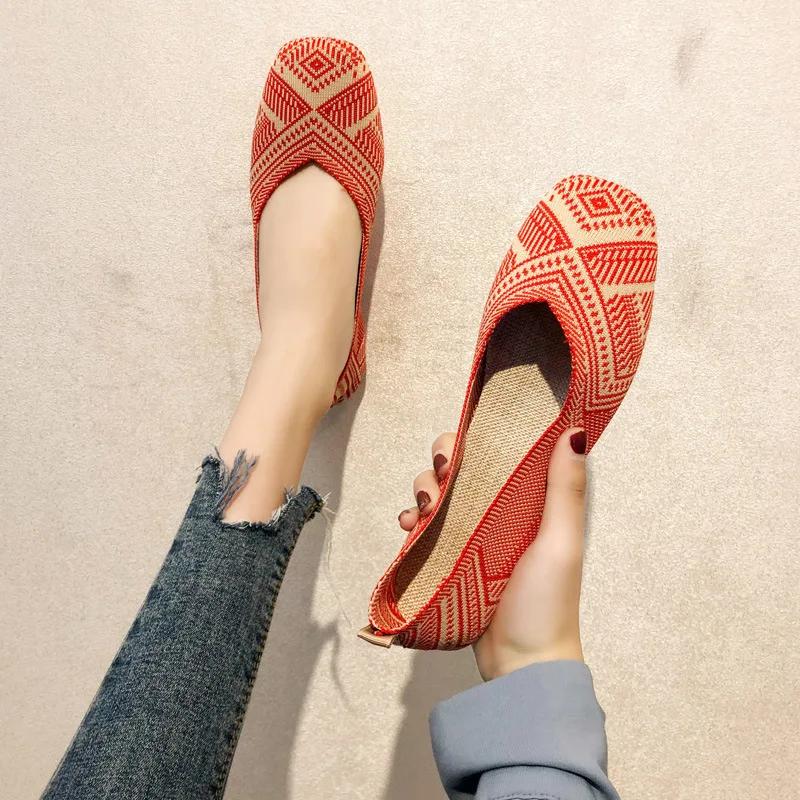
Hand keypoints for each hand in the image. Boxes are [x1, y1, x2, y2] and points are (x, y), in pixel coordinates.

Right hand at [399, 427, 586, 679]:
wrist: (520, 665)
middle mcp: (500, 512)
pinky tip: (408, 527)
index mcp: (531, 502)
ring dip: (424, 489)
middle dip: (444, 460)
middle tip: (442, 473)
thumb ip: (564, 490)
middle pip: (464, 467)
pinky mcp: (450, 558)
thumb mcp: (560, 542)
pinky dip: (412, 521)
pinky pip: (425, 528)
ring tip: (423, 509)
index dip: (484, 435)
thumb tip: (574, 431)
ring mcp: (472, 535)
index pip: (503, 453)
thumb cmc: (548, 603)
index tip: (470, 432)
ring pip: (440, 493)